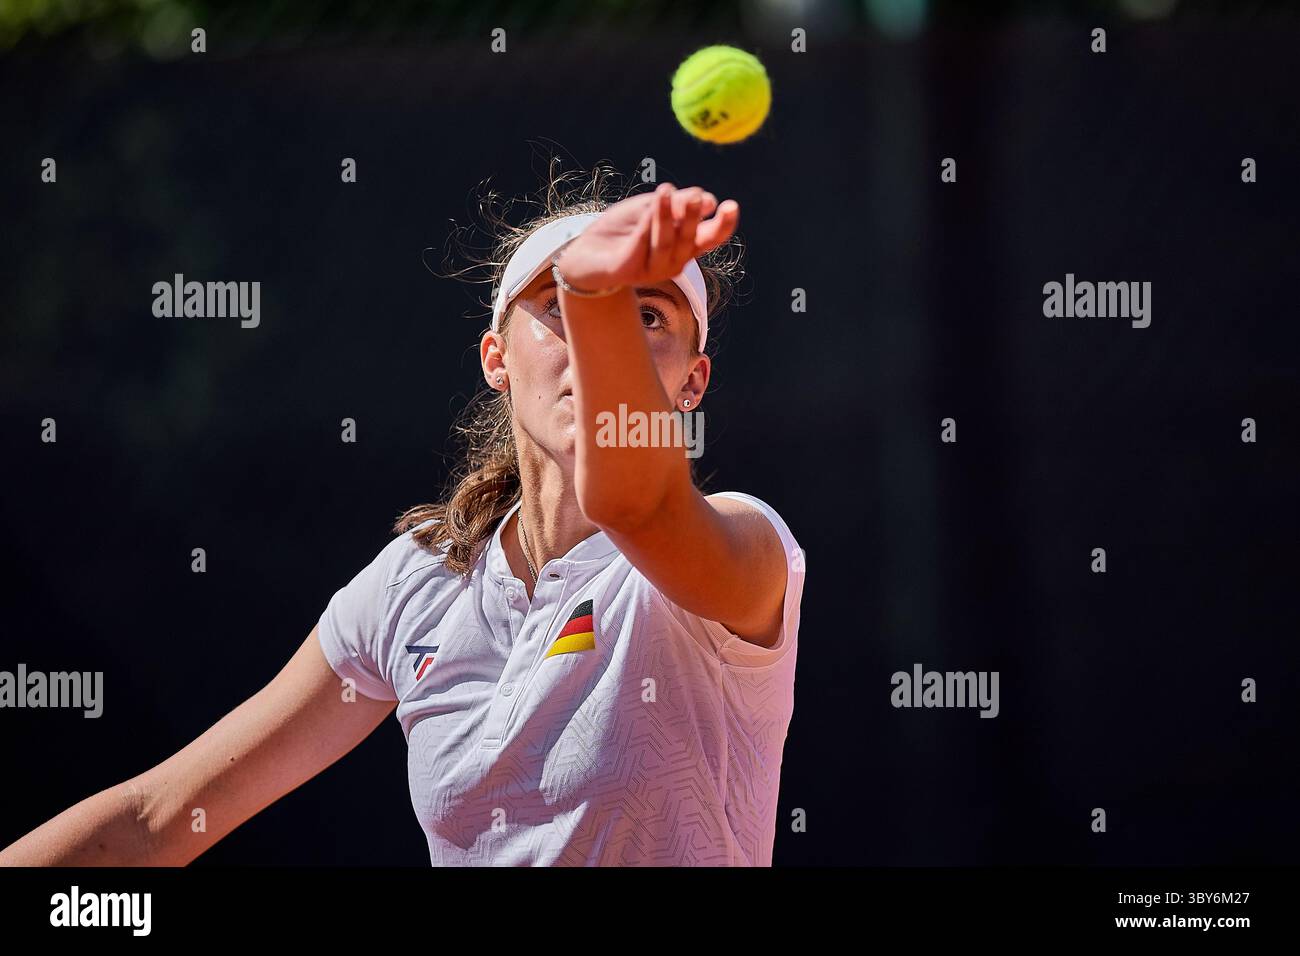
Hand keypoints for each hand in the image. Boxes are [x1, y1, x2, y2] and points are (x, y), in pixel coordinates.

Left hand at [554, 183, 738, 291]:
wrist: (586, 252)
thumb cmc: (624, 229)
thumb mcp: (652, 209)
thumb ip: (677, 204)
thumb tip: (707, 199)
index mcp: (684, 246)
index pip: (711, 238)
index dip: (724, 224)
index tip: (731, 205)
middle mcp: (674, 262)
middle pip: (689, 240)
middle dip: (693, 218)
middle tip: (697, 196)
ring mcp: (652, 271)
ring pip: (665, 243)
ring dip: (666, 217)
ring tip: (666, 192)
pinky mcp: (628, 271)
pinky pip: (640, 247)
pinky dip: (645, 228)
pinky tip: (648, 211)